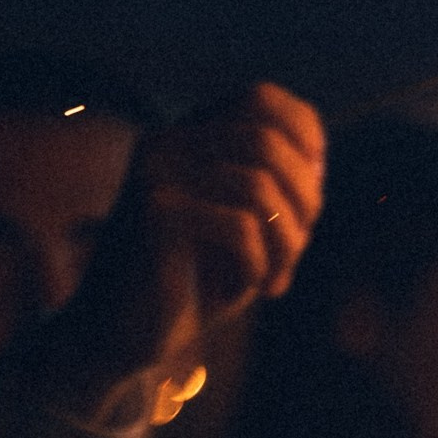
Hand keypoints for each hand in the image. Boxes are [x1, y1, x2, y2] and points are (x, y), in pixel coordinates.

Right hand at [29, 83, 325, 426]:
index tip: (311, 200)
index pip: (259, 97)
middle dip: (303, 200)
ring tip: (276, 277)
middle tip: (298, 249)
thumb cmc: (190, 289)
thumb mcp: (244, 232)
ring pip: (258, 185)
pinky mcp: (154, 214)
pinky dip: (260, 263)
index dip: (304, 140)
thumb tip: (317, 159)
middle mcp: (166, 142)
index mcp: (185, 136)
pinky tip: (251, 288)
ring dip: (286, 240)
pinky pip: (239, 227)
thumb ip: (276, 191)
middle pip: (266, 141)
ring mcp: (155, 173)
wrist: (120, 340)